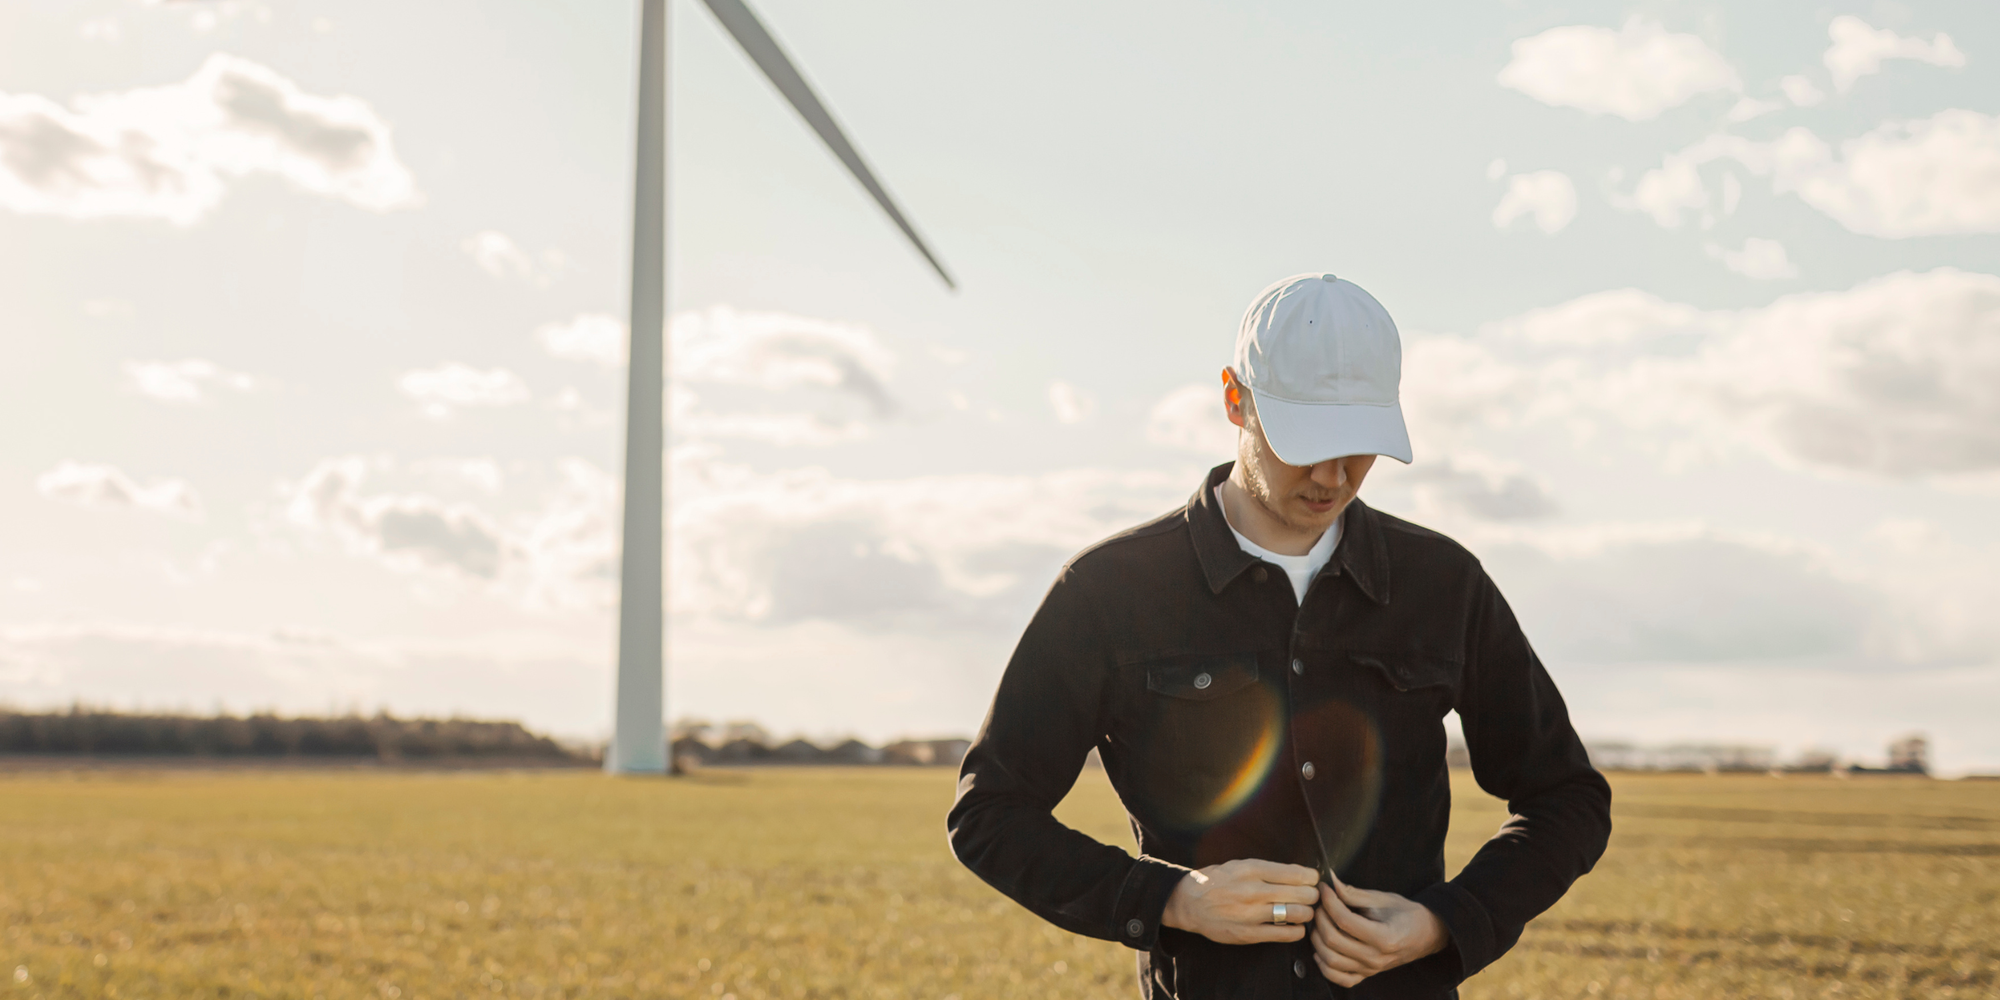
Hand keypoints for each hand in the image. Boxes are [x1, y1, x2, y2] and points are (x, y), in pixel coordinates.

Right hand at [1161, 859, 1318, 944]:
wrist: (1189, 903)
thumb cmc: (1217, 881)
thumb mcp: (1240, 865)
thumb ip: (1268, 870)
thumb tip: (1301, 874)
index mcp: (1252, 869)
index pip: (1297, 873)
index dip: (1312, 877)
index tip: (1312, 880)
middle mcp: (1253, 891)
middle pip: (1303, 894)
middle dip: (1312, 895)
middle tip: (1310, 896)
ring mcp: (1252, 914)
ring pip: (1298, 914)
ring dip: (1307, 912)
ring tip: (1303, 911)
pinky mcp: (1250, 934)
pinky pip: (1286, 934)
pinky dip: (1297, 930)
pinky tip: (1294, 925)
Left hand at [1310, 875, 1448, 986]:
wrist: (1426, 934)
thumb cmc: (1407, 914)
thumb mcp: (1383, 899)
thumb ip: (1354, 893)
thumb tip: (1331, 883)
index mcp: (1384, 937)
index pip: (1345, 921)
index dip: (1329, 902)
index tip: (1324, 888)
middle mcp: (1376, 958)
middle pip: (1334, 941)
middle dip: (1320, 918)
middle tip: (1320, 904)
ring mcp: (1370, 969)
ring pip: (1331, 961)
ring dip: (1317, 940)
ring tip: (1319, 922)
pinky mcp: (1366, 975)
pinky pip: (1339, 978)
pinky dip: (1324, 966)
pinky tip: (1322, 949)